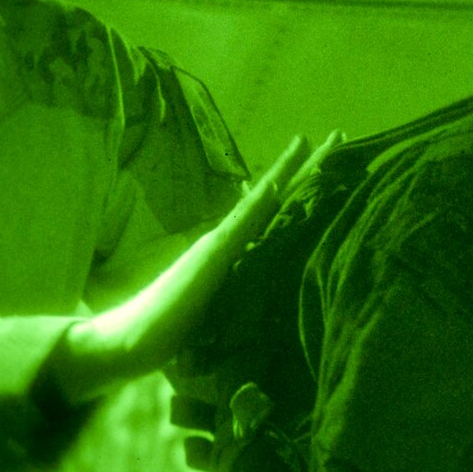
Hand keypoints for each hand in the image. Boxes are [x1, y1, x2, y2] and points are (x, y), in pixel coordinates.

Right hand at [52, 131, 343, 403]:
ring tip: (310, 141)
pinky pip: (237, 228)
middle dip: (309, 165)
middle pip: (278, 195)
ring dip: (287, 172)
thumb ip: (242, 290)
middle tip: (341, 133)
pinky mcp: (209, 260)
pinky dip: (256, 204)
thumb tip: (271, 292)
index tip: (333, 158)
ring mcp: (221, 246)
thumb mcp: (221, 305)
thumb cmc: (173, 325)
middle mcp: (233, 240)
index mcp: (241, 250)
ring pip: (261, 201)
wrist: (131, 338)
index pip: (281, 210)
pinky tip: (273, 185)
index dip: (307, 184)